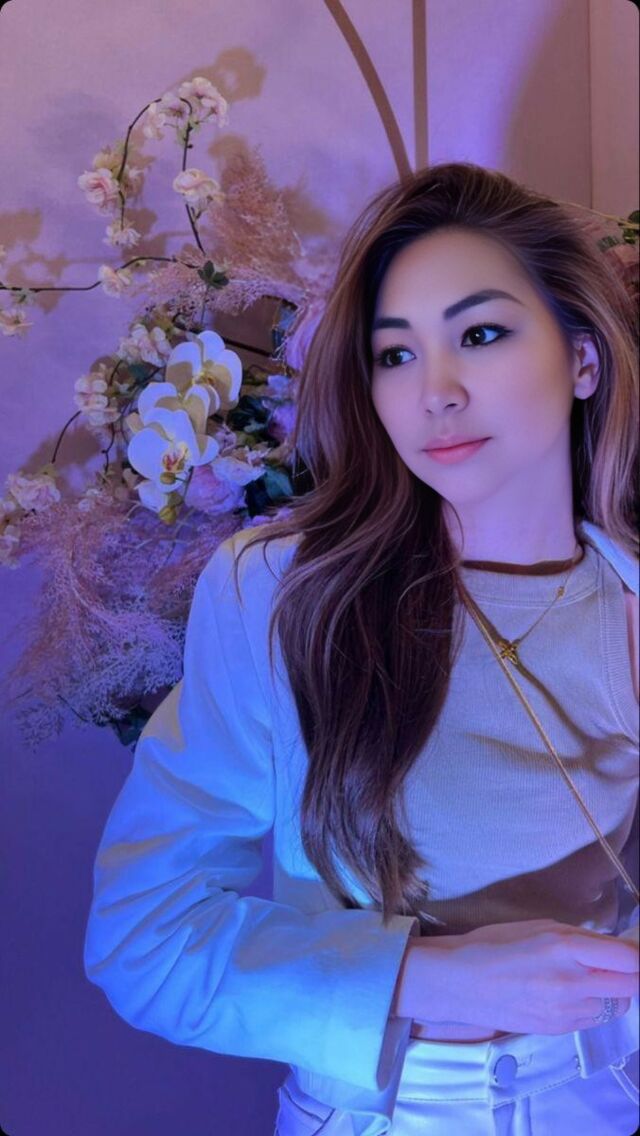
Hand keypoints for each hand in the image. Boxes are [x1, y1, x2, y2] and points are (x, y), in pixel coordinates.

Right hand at [448, 918, 638, 1035]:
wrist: (460, 983)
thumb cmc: (495, 944)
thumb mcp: (539, 927)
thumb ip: (579, 938)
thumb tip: (611, 947)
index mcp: (565, 947)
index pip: (628, 958)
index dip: (635, 953)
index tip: (630, 949)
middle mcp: (571, 982)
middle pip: (631, 985)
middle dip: (631, 974)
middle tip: (617, 964)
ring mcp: (566, 1011)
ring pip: (616, 1005)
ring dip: (611, 991)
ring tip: (587, 979)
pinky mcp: (559, 1030)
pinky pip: (594, 1018)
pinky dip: (593, 1005)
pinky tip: (569, 993)